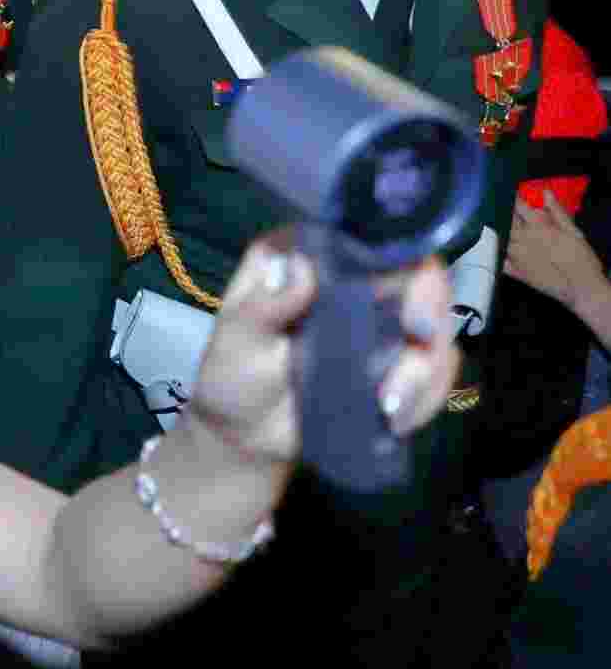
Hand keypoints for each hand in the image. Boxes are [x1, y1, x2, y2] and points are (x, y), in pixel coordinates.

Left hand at [184, 233, 460, 465]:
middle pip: (418, 275)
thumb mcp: (236, 341)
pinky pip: (435, 370)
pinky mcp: (396, 363)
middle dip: (429, 310)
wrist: (248, 435)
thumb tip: (303, 267)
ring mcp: (379, 322)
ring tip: (388, 407)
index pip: (364, 233)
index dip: (399, 252)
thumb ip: (265, 308)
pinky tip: (393, 419)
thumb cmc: (232, 375)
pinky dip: (426, 394)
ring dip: (425, 368)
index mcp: (308, 254)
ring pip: (435, 326)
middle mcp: (351, 280)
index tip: (405, 294)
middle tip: (418, 343)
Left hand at [507, 196, 610, 321]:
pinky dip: (497, 251)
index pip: (518, 206)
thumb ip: (558, 212)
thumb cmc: (581, 259)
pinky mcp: (514, 271)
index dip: (515, 200)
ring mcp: (515, 255)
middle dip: (506, 214)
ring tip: (504, 228)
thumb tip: (546, 194)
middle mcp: (522, 239)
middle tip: (508, 212)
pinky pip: (499, 258)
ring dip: (502, 230)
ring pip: (500, 237)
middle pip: (506, 221)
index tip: (512, 196)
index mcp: (538, 226)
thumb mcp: (574, 232)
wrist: (581, 288)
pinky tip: (500, 248)